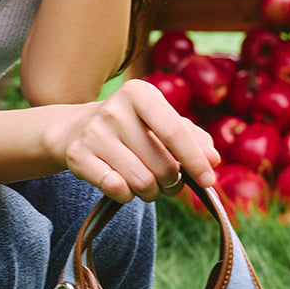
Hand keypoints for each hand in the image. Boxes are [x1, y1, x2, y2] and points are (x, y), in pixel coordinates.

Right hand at [54, 79, 220, 202]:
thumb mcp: (160, 121)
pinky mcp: (78, 156)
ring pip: (141, 181)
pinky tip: (124, 185)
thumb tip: (213, 159)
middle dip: (171, 181)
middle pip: (161, 164)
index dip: (195, 159)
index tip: (208, 180)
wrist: (76, 129)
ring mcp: (93, 133)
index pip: (174, 131)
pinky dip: (126, 195)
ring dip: (151, 192)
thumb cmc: (131, 127)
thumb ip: (192, 137)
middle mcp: (113, 109)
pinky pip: (116, 189)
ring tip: (147, 184)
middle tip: (168, 181)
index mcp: (139, 93)